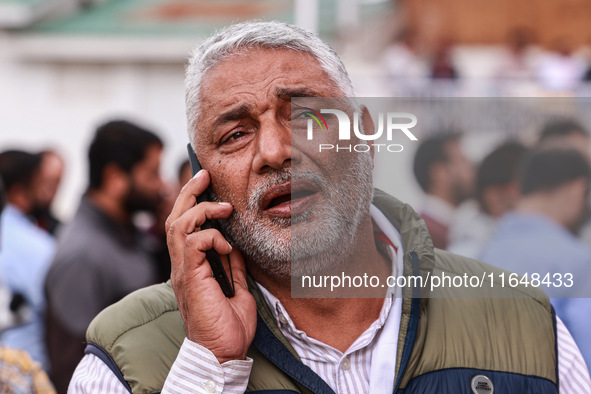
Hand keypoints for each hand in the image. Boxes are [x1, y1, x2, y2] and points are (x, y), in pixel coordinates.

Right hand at [166, 170, 256, 363]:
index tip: (205, 183)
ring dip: (201, 209)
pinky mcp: (190, 277)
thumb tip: (235, 246)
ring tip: (224, 207)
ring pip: (179, 224)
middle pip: (175, 218)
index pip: (184, 226)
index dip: (192, 202)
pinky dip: (212, 237)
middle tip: (203, 174)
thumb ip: (232, 266)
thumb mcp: (237, 288)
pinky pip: (194, 243)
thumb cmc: (228, 325)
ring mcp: (183, 271)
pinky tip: (227, 247)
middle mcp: (182, 265)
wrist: (224, 351)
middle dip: (188, 192)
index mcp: (191, 266)